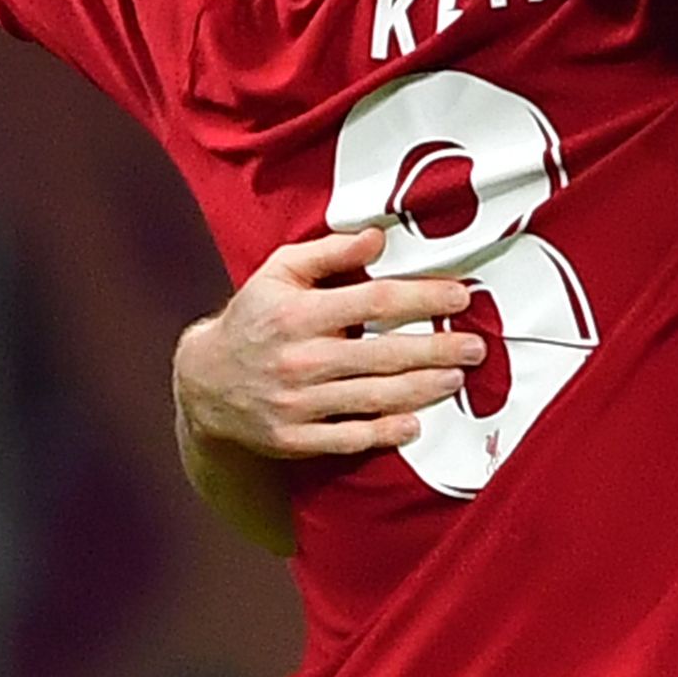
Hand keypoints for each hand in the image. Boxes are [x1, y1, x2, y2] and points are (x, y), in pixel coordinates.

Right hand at [176, 222, 482, 457]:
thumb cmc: (253, 319)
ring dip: (423, 390)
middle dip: (437, 350)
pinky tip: (414, 424)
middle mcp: (300, 359)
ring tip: (456, 379)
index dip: (423, 298)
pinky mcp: (294, 438)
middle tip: (475, 347)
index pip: (375, 301)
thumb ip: (328, 253)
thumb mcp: (279, 273)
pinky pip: (348, 438)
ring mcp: (296, 403)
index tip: (460, 297)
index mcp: (298, 313)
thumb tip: (376, 238)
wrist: (202, 383)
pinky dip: (384, 433)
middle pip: (384, 355)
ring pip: (374, 398)